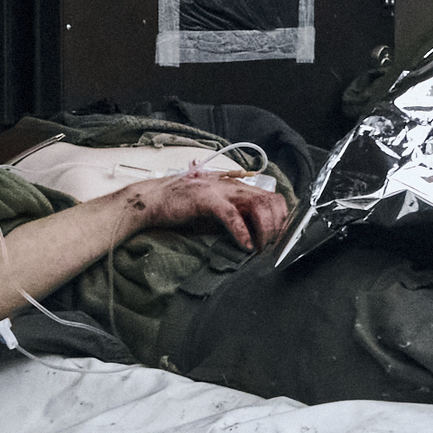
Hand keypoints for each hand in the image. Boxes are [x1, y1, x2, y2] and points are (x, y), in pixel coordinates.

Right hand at [122, 171, 290, 250]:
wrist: (151, 200)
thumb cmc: (181, 208)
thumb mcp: (213, 211)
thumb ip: (234, 217)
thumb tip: (254, 237)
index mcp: (235, 186)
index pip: (270, 196)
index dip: (281, 217)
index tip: (281, 237)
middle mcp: (231, 185)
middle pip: (269, 200)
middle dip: (277, 226)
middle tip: (273, 247)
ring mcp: (219, 190)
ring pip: (256, 205)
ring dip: (264, 229)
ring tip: (262, 248)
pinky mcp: (206, 199)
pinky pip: (231, 215)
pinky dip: (242, 232)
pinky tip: (245, 245)